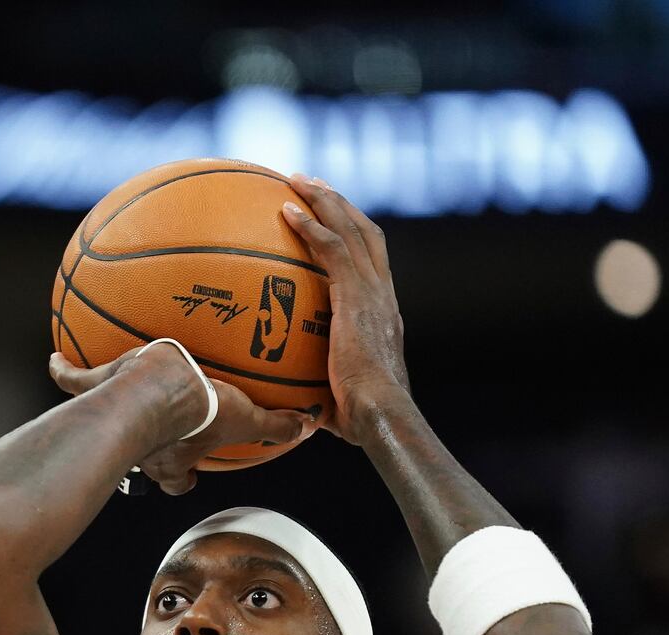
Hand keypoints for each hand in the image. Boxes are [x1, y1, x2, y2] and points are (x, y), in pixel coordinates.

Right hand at [48, 342, 311, 494]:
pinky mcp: (97, 386)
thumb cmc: (199, 410)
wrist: (160, 390)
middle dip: (144, 452)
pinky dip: (63, 370)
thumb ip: (275, 425)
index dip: (183, 478)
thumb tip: (309, 427)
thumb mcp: (247, 418)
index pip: (177, 478)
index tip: (189, 474)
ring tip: (97, 389)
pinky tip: (56, 357)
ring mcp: (115, 416)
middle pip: (140, 456)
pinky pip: (72, 379)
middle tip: (152, 435)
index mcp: (172, 455)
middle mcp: (139, 444)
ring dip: (99, 409)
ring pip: (107, 420)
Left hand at [280, 175, 410, 445]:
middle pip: (366, 233)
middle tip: (312, 185)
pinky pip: (330, 249)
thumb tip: (285, 409)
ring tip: (297, 180)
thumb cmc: (361, 421)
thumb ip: (316, 391)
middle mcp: (383, 296)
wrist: (382, 416)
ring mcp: (373, 293)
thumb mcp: (337, 398)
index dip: (354, 238)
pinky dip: (311, 225)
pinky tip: (285, 211)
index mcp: (383, 315)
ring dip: (325, 200)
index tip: (331, 223)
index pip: (372, 264)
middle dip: (340, 205)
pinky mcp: (358, 297)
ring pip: (352, 230)